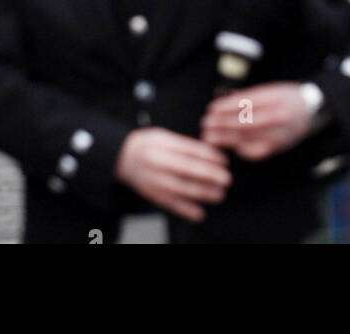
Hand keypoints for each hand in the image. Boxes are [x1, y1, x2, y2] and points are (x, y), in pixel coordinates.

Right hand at [114, 128, 230, 222]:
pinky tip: (200, 213)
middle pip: (188, 170)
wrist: (122, 158)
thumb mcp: (165, 136)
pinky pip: (171, 204)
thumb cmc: (147, 145)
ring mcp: (155, 181)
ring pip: (182, 189)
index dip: (210, 156)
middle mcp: (159, 163)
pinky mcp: (153, 195)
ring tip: (220, 194)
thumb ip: (185, 145)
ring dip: (203, 194)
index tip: (224, 161)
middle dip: (210, 176)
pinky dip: (186, 211)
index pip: (191, 150)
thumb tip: (210, 153)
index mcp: (164, 145)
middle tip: (227, 179)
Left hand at [201, 83, 314, 160]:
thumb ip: (248, 96)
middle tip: (205, 125)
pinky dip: (242, 150)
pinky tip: (230, 147)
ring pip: (248, 138)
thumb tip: (222, 102)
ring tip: (211, 137)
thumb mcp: (270, 89)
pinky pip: (257, 150)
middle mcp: (277, 116)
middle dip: (222, 124)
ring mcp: (279, 133)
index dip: (225, 107)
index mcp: (274, 97)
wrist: (312, 109)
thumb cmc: (286, 96)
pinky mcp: (279, 146)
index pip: (244, 103)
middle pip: (244, 122)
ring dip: (227, 139)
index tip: (210, 109)